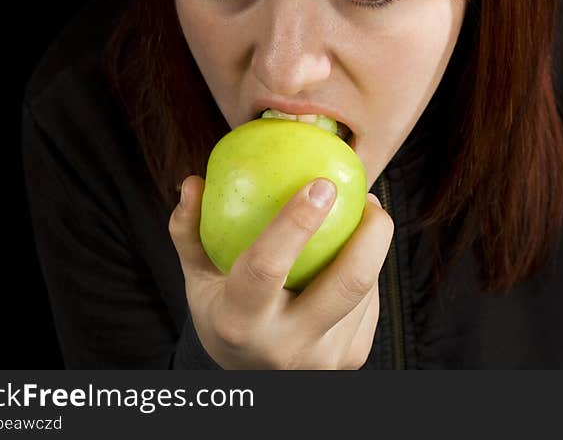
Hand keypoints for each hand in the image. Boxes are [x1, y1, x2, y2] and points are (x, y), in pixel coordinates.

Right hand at [169, 175, 393, 368]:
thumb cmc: (222, 311)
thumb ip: (190, 232)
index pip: (268, 267)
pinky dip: (366, 271)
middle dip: (371, 233)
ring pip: (365, 289)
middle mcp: (287, 346)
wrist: (249, 378)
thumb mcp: (198, 278)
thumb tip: (191, 182)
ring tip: (364, 218)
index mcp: (240, 323)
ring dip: (369, 247)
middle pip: (348, 282)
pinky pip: (370, 303)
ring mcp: (325, 359)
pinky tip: (358, 251)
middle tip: (368, 198)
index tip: (322, 183)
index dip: (297, 221)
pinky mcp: (351, 359)